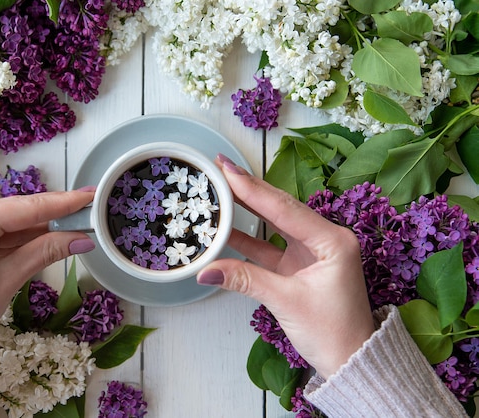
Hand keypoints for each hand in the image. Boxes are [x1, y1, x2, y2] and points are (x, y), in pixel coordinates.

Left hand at [0, 190, 94, 417]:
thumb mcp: (10, 279)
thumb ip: (47, 250)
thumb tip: (82, 237)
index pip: (25, 208)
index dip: (63, 202)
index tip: (91, 195)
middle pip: (17, 211)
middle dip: (54, 215)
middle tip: (90, 213)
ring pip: (8, 221)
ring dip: (40, 227)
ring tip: (76, 226)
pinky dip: (20, 236)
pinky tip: (48, 235)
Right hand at [197, 156, 373, 378]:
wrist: (351, 360)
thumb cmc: (333, 333)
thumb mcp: (286, 301)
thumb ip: (245, 279)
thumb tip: (206, 271)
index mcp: (333, 240)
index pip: (284, 208)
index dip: (252, 189)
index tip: (228, 170)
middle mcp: (324, 239)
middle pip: (279, 208)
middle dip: (249, 189)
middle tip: (221, 168)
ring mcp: (310, 252)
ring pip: (273, 224)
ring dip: (246, 210)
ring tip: (220, 190)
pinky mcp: (299, 266)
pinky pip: (269, 246)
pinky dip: (248, 238)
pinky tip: (227, 227)